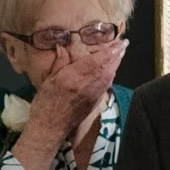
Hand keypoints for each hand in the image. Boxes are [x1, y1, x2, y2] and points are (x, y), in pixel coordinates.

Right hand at [13, 41, 124, 169]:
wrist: (50, 127)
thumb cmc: (46, 102)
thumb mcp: (49, 79)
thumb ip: (60, 62)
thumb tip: (62, 46)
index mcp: (75, 76)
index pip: (98, 60)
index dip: (111, 50)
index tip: (121, 42)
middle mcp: (88, 84)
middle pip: (108, 67)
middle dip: (117, 55)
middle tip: (124, 45)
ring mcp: (93, 94)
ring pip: (109, 77)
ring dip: (116, 65)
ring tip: (119, 55)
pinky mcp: (94, 102)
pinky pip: (106, 86)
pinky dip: (111, 76)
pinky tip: (111, 71)